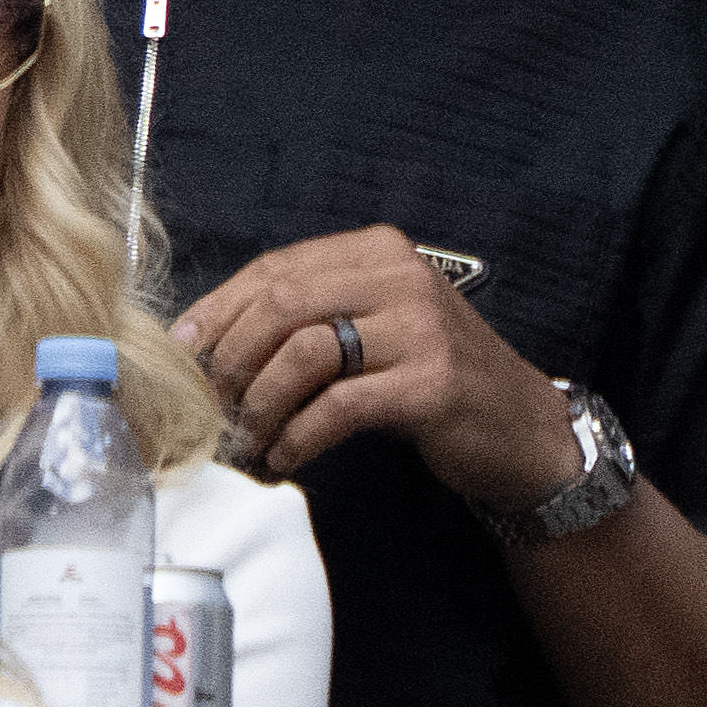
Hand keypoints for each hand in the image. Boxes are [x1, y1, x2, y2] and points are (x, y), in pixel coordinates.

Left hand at [172, 223, 581, 505]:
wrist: (523, 429)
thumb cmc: (430, 377)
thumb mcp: (373, 326)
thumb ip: (308, 315)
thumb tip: (207, 337)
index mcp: (378, 251)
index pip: (276, 267)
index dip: (220, 309)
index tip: (184, 349)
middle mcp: (401, 278)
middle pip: (282, 304)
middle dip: (234, 356)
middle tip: (213, 400)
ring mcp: (422, 329)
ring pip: (304, 353)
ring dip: (262, 402)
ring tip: (247, 435)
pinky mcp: (432, 384)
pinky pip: (338, 406)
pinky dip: (299, 435)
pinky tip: (284, 455)